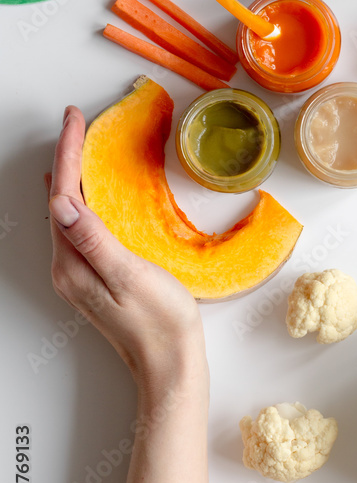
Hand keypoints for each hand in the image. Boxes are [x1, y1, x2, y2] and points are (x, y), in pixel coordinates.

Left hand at [47, 106, 205, 386]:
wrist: (170, 363)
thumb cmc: (159, 321)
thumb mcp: (129, 274)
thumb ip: (94, 238)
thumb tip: (62, 202)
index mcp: (72, 263)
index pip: (63, 194)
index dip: (68, 152)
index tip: (75, 119)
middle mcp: (67, 267)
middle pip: (59, 199)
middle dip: (66, 157)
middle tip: (77, 122)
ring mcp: (78, 274)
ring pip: (67, 212)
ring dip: (72, 176)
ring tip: (80, 145)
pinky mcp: (93, 277)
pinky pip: (79, 227)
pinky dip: (83, 199)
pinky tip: (89, 193)